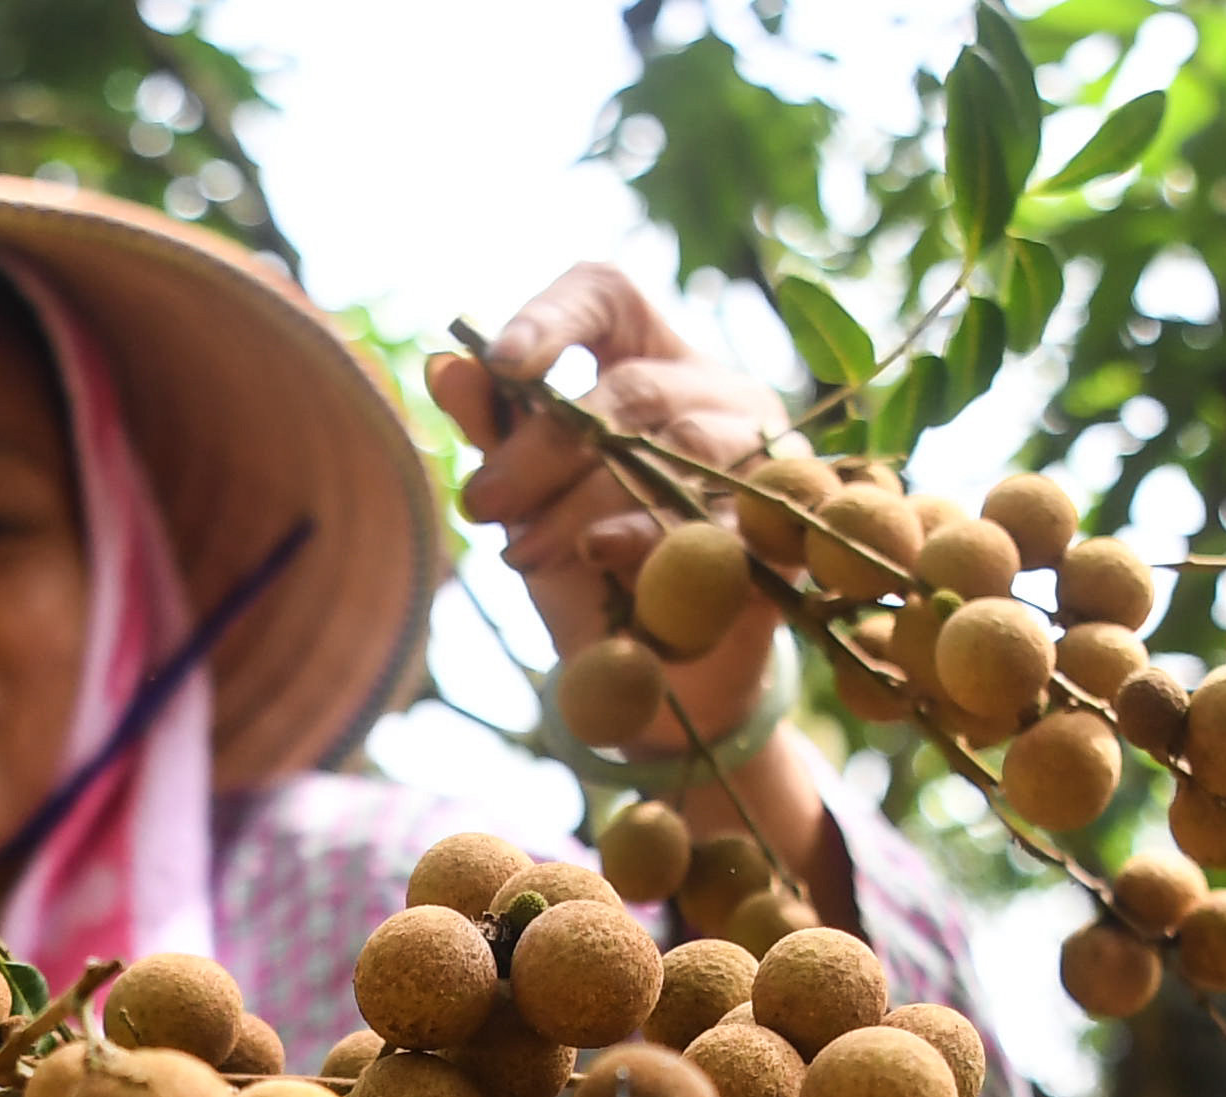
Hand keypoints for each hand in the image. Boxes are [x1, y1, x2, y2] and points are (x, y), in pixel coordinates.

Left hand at [428, 264, 801, 722]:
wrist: (655, 672)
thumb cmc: (586, 559)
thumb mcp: (528, 493)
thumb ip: (494, 428)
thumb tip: (444, 367)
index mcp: (648, 355)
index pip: (604, 295)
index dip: (552, 316)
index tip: (500, 359)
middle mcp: (717, 388)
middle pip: (632, 389)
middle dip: (543, 448)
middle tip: (482, 503)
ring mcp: (763, 453)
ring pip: (683, 445)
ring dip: (589, 500)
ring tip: (524, 550)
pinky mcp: (781, 524)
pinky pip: (722, 516)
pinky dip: (652, 538)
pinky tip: (601, 559)